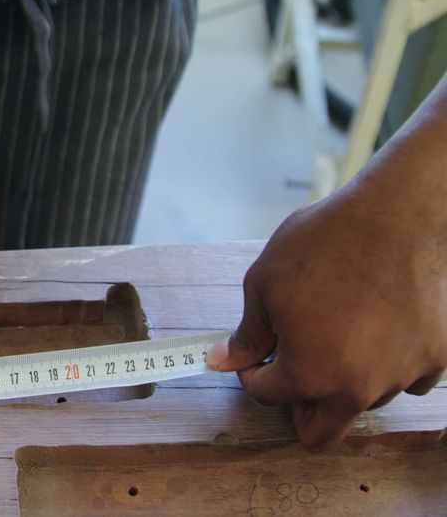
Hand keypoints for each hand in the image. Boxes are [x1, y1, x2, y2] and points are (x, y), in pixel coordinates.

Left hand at [207, 185, 445, 450]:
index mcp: (311, 375)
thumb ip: (246, 334)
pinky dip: (388, 362)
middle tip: (288, 369)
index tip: (254, 352)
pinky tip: (377, 326)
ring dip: (342, 379)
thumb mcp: (264, 285)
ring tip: (335, 330)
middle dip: (296, 407)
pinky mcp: (439, 356)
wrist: (400, 213)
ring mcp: (405, 375)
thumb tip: (221, 360)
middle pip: (320, 432)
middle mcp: (361, 389)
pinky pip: (407, 377)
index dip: (251, 372)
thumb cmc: (325, 243)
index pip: (267, 395)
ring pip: (363, 401)